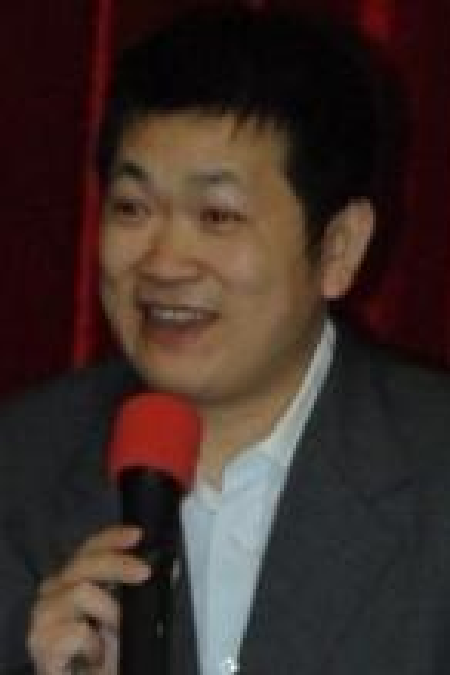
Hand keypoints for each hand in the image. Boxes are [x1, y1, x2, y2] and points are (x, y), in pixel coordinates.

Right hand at [27, 525, 150, 674]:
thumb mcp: (124, 615)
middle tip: (144, 573)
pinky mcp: (41, 644)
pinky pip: (74, 631)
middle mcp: (53, 591)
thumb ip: (135, 590)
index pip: (90, 547)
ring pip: (80, 591)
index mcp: (73, 578)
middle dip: (118, 564)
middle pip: (84, 563)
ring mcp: (43, 617)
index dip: (112, 537)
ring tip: (114, 632)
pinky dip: (93, 642)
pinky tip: (95, 655)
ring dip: (108, 611)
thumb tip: (163, 567)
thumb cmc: (104, 653)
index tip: (138, 535)